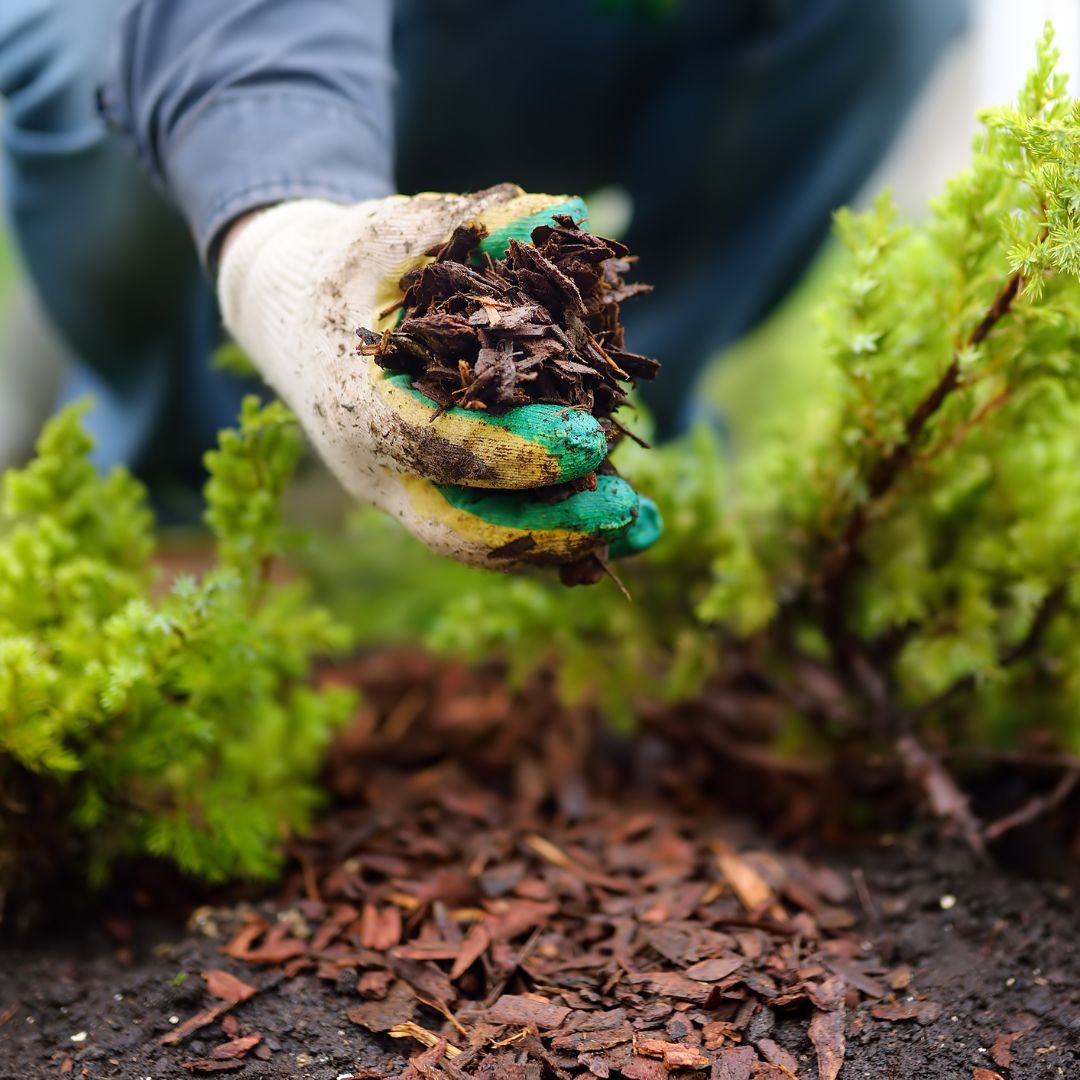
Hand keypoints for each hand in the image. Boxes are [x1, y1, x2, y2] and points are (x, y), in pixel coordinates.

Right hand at [217, 185, 659, 569]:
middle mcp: (375, 467)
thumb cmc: (342, 266)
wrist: (288, 314)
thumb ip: (470, 222)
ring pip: (482, 542)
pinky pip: (493, 529)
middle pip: (462, 527)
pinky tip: (622, 526)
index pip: (437, 445)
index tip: (591, 440)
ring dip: (565, 542)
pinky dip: (556, 533)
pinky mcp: (428, 495)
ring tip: (645, 529)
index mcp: (356, 403)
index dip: (516, 450)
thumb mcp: (390, 231)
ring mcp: (400, 491)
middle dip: (549, 527)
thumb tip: (566, 212)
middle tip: (627, 510)